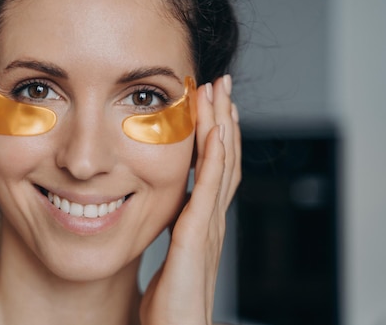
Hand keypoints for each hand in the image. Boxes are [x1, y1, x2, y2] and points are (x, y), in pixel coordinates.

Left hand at [140, 75, 241, 324]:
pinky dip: (216, 157)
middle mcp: (210, 217)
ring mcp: (208, 224)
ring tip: (220, 93)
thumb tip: (162, 209)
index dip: (215, 134)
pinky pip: (209, 188)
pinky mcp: (198, 235)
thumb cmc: (169, 302)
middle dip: (222, 118)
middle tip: (221, 83)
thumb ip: (169, 228)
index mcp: (201, 219)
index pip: (213, 167)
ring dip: (221, 125)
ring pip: (220, 164)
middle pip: (223, 158)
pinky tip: (217, 131)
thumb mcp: (169, 254)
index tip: (211, 103)